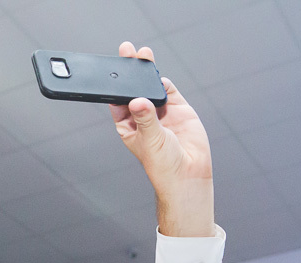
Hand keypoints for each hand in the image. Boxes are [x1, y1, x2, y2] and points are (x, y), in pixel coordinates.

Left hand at [108, 41, 213, 236]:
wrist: (190, 174)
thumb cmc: (163, 167)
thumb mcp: (150, 141)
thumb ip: (146, 119)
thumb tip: (138, 100)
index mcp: (128, 126)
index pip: (118, 101)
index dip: (114, 85)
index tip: (111, 69)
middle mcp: (143, 117)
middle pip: (134, 89)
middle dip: (130, 71)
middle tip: (126, 51)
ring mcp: (161, 112)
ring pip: (151, 86)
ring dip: (148, 72)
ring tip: (143, 54)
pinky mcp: (178, 109)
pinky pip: (169, 90)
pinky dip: (164, 81)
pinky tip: (158, 74)